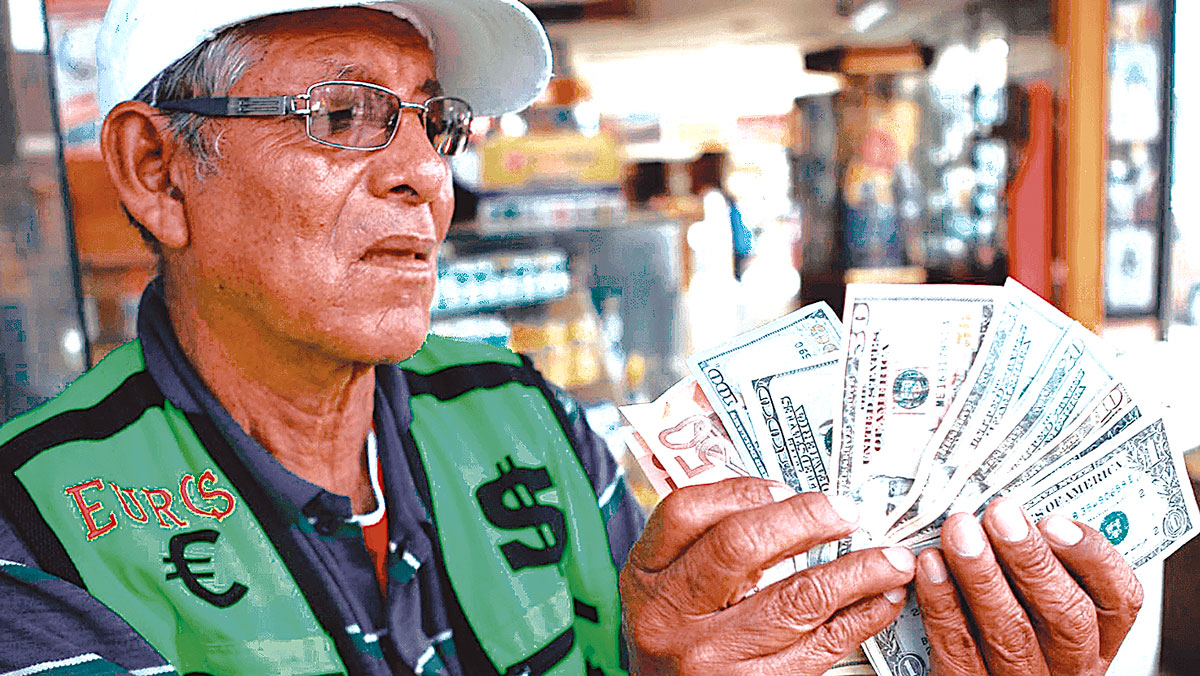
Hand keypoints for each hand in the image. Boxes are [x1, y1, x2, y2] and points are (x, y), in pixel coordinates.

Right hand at [619, 478, 916, 674]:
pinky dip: (862, 617)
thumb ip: (707, 543)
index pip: (685, 513)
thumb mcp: (669, 587)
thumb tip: (789, 502)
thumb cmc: (680, 637)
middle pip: (739, 546)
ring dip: (855, 572)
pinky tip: (883, 599)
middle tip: (846, 511)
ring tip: (891, 558)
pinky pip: (822, 646)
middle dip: (804, 519)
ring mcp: (711, 657)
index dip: (739, 491)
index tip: (784, 487)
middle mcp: (671, 615)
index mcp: (646, 576)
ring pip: (795, 599)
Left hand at [915, 499, 1143, 675]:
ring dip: (982, 575)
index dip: (1091, 558)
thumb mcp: (1041, 597)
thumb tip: (1013, 509)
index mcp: (1096, 636)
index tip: (1054, 521)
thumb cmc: (1011, 622)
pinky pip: (959, 647)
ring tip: (960, 532)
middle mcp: (1069, 663)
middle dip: (1031, 559)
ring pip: (1011, 631)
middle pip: (1066, 615)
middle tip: (1001, 515)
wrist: (974, 671)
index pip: (1119, 599)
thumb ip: (1040, 562)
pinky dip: (943, 603)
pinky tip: (931, 567)